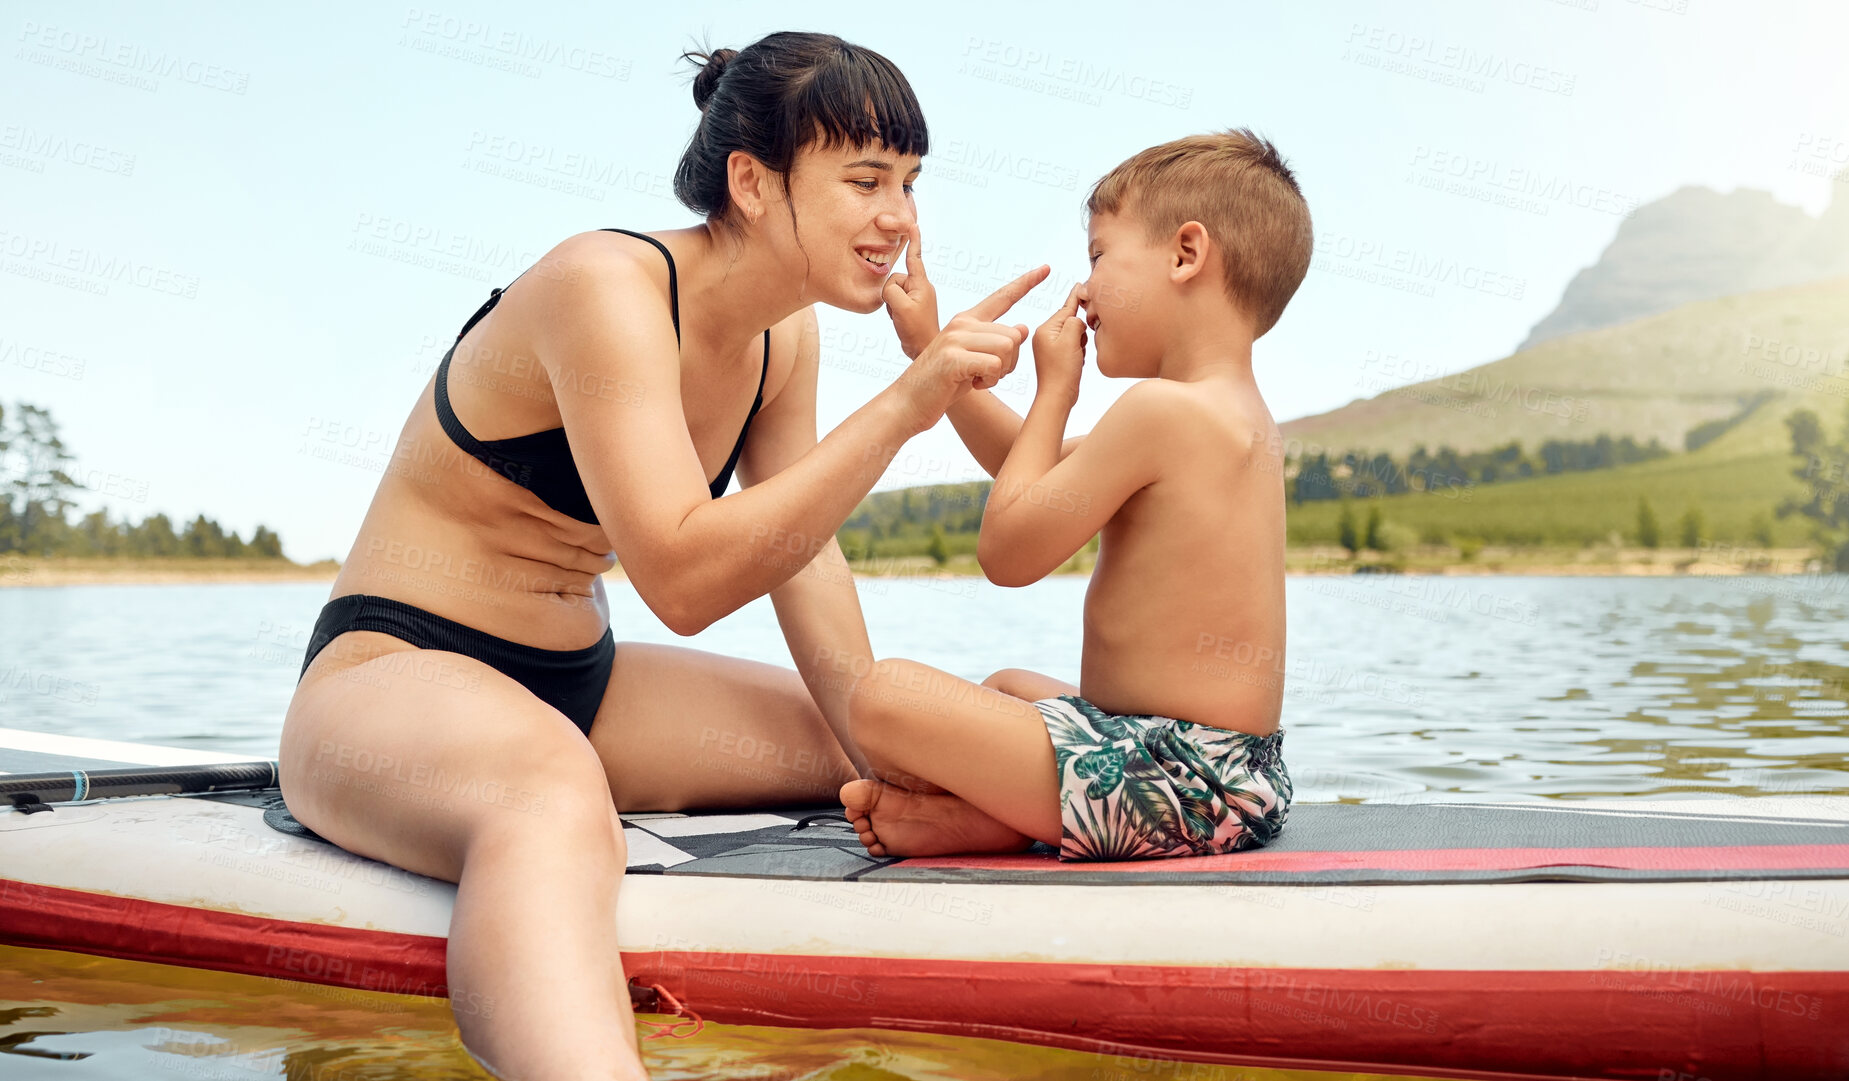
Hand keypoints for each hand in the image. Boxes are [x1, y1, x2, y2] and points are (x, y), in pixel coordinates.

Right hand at [881, 221, 938, 359]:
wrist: (923, 350)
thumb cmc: (916, 330)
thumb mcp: (901, 308)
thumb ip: (891, 291)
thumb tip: (889, 288)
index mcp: (922, 284)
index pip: (915, 257)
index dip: (913, 240)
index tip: (912, 224)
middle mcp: (920, 287)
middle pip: (895, 279)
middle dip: (892, 293)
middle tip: (902, 311)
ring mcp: (916, 297)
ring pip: (892, 291)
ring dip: (892, 304)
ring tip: (903, 318)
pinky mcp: (911, 306)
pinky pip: (894, 301)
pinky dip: (893, 310)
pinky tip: (901, 321)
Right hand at [894, 264, 1049, 432]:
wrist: (909, 403)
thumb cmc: (943, 385)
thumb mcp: (975, 361)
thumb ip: (997, 344)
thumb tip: (1023, 328)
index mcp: (967, 321)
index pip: (1002, 297)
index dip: (1026, 283)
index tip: (1046, 268)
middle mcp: (962, 324)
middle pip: (1013, 335)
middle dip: (1010, 363)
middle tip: (987, 376)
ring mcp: (955, 338)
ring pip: (1007, 348)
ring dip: (1000, 373)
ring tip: (977, 379)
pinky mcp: (953, 358)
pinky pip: (995, 365)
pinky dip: (990, 381)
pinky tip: (972, 384)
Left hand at [1030, 283, 1087, 404]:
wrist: (1058, 397)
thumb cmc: (1062, 371)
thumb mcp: (1070, 339)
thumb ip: (1075, 321)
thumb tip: (1078, 319)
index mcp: (1045, 329)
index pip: (1065, 309)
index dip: (1076, 298)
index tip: (1080, 284)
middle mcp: (1045, 335)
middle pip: (1071, 321)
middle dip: (1080, 331)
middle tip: (1079, 346)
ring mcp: (1050, 347)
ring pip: (1075, 334)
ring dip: (1081, 343)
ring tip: (1077, 357)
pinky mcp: (1057, 357)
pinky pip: (1074, 346)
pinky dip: (1079, 352)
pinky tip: (1077, 362)